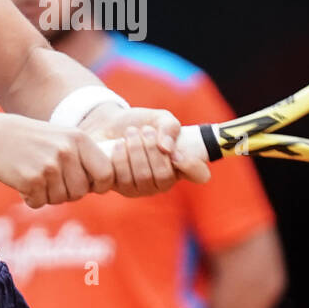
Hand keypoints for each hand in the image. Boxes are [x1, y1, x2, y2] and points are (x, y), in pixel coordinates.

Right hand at [0, 112, 114, 208]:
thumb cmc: (32, 140)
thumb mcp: (63, 138)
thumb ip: (84, 157)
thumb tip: (105, 184)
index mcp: (79, 139)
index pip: (105, 174)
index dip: (98, 185)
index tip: (87, 185)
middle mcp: (67, 151)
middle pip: (80, 192)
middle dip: (67, 192)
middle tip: (51, 179)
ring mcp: (49, 166)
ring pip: (60, 199)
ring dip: (47, 195)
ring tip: (36, 176)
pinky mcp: (31, 179)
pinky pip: (39, 203)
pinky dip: (30, 198)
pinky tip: (23, 181)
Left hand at [79, 105, 210, 196]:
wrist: (109, 124)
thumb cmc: (140, 123)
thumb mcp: (159, 118)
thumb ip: (169, 127)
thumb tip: (167, 148)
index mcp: (181, 164)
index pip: (199, 175)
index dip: (192, 167)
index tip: (177, 152)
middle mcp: (164, 181)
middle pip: (164, 176)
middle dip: (152, 149)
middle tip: (146, 130)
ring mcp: (144, 188)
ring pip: (143, 178)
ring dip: (136, 150)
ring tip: (131, 132)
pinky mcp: (122, 189)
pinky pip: (124, 180)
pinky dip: (121, 158)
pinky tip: (118, 145)